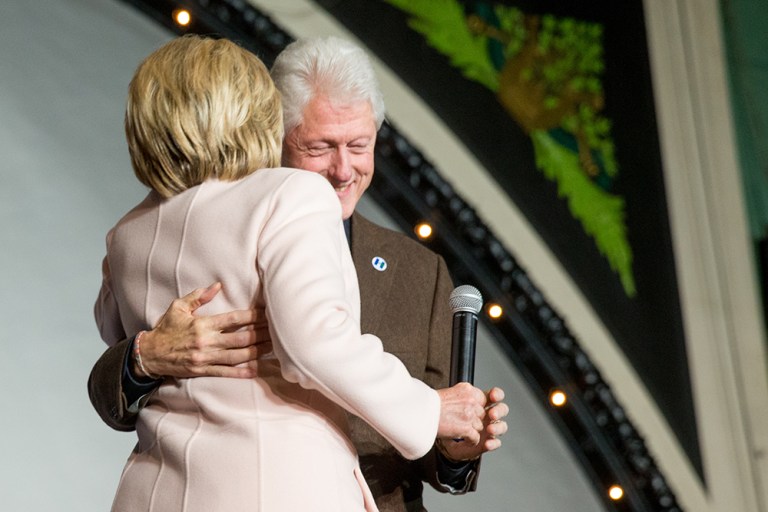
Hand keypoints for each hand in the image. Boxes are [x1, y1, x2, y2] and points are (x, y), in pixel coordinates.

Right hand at [134, 282, 269, 378]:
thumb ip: (199, 297)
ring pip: (238, 356)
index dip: (253, 316)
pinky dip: (242, 372)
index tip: (267, 312)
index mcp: (202, 324)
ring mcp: (205, 358)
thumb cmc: (165, 329)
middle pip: (241, 338)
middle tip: (278, 330)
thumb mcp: (178, 307)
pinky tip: (257, 369)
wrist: (149, 355)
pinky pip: (226, 372)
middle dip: (261, 334)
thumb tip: (217, 286)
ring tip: (273, 347)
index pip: (234, 319)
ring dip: (257, 351)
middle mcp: (206, 342)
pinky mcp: (202, 371)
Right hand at [436, 382, 487, 445]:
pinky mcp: (466, 428)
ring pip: (479, 426)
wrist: (420, 412)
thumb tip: (470, 403)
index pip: (483, 400)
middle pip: (482, 414)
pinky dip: (471, 441)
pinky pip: (475, 438)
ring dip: (471, 430)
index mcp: (467, 390)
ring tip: (461, 431)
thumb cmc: (430, 404)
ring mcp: (469, 415)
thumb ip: (463, 397)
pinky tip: (464, 439)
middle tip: (464, 423)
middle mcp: (470, 401)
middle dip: (474, 420)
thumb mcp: (449, 393)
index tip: (474, 413)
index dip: (478, 408)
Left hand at [437, 387, 508, 461]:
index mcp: (481, 402)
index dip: (497, 395)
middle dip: (499, 411)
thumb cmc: (447, 418)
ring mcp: (489, 427)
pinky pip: (496, 442)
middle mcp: (487, 414)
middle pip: (502, 409)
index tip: (493, 396)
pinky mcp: (488, 441)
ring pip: (502, 426)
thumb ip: (460, 399)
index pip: (495, 395)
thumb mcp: (452, 405)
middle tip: (492, 414)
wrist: (442, 435)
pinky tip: (487, 443)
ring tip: (489, 429)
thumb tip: (462, 395)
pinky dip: (493, 443)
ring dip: (498, 427)